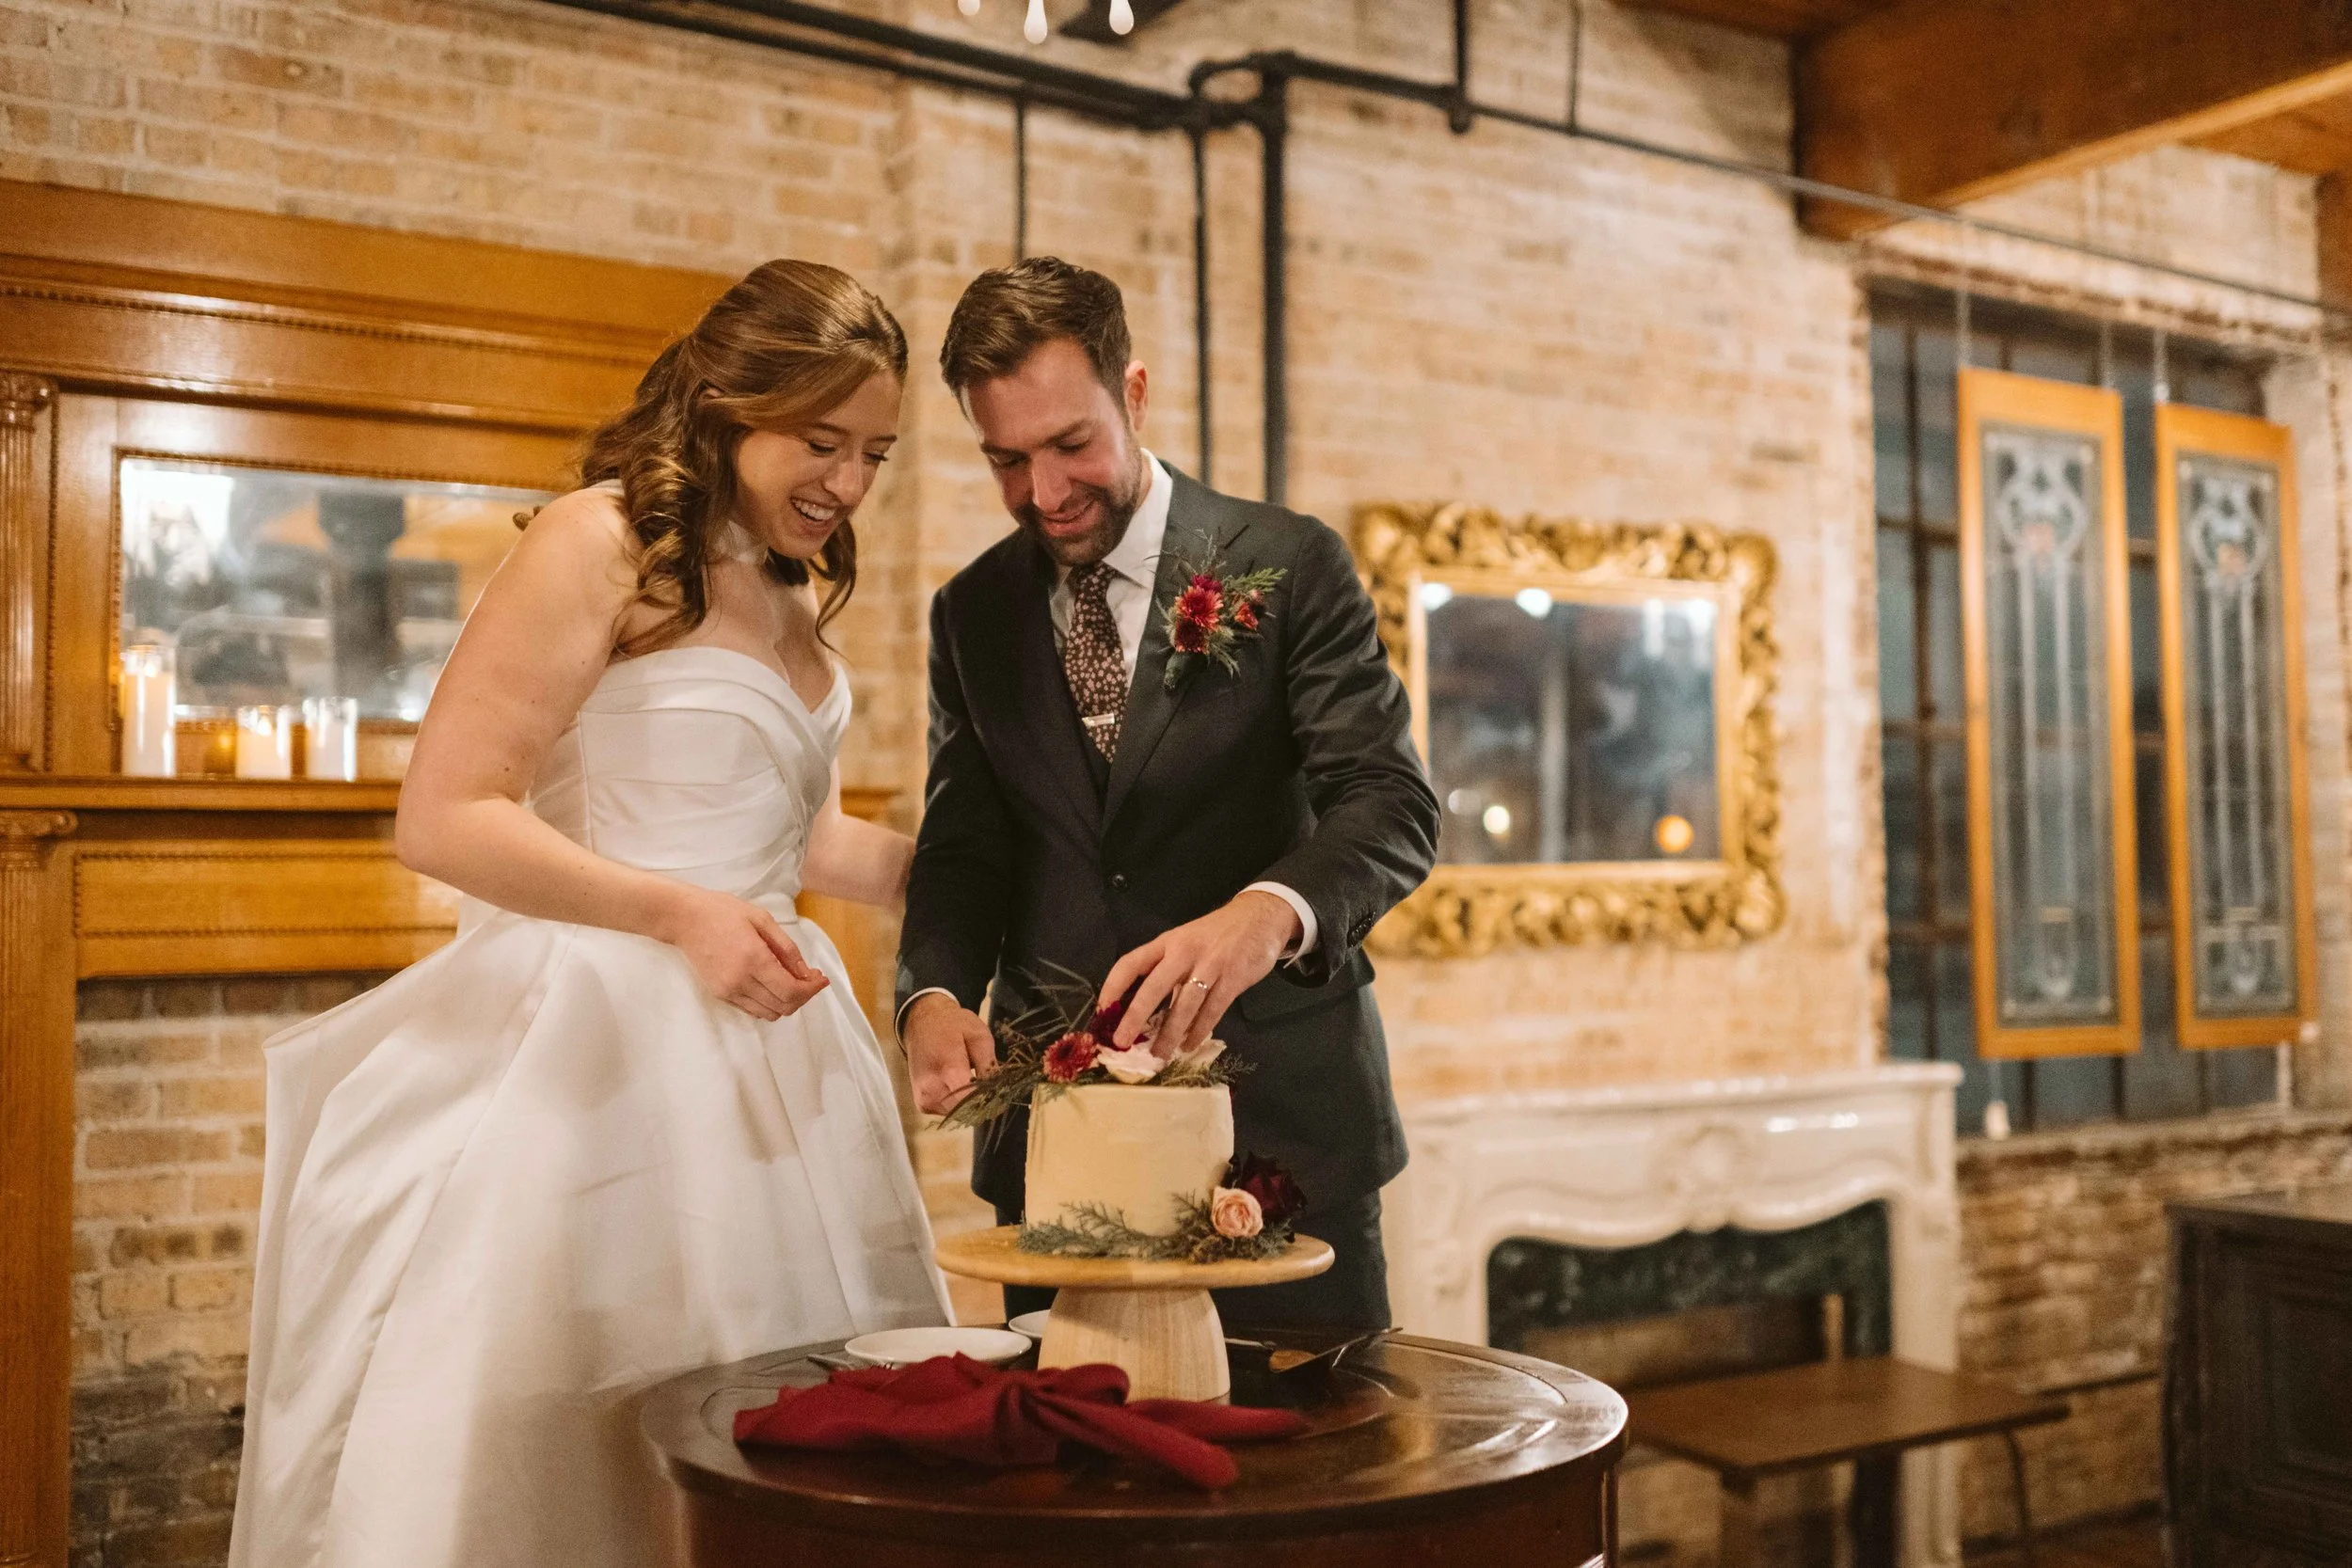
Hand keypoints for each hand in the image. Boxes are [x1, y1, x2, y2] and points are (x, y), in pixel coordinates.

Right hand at [658, 886, 828, 1020]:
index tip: (822, 979)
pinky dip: (769, 1002)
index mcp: (753, 960)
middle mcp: (740, 981)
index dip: (812, 989)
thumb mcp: (762, 919)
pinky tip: (772, 983)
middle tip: (810, 977)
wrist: (684, 918)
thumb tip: (806, 973)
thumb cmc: (723, 912)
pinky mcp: (720, 994)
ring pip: (769, 1013)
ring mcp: (728, 991)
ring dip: (786, 1001)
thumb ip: (787, 948)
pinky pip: (753, 1009)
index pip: (791, 991)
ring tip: (791, 980)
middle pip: (783, 1006)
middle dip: (803, 995)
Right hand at [905, 992, 996, 1115]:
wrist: (921, 1023)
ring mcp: (924, 1098)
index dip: (990, 1100)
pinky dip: (957, 1103)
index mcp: (948, 1069)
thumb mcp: (979, 1037)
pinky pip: (948, 1112)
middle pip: (967, 1111)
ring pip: (959, 1114)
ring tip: (970, 1080)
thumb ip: (989, 1066)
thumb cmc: (953, 1026)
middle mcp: (932, 1088)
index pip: (973, 1100)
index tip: (1001, 1093)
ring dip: (969, 1104)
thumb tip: (999, 1093)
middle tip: (989, 1086)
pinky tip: (957, 1084)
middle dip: (982, 1103)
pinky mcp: (922, 1104)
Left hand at [1099, 891, 1300, 1059]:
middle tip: (1122, 1042)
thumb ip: (1168, 973)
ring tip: (1160, 1054)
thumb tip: (1146, 1012)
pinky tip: (1190, 1044)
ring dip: (1170, 1034)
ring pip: (1184, 1005)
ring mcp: (1210, 965)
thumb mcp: (1186, 944)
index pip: (1131, 963)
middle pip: (1153, 987)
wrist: (1260, 917)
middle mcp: (1183, 952)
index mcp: (1166, 943)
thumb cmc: (1215, 935)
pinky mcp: (1233, 978)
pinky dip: (1199, 1031)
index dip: (1113, 987)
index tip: (1101, 1011)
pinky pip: (1212, 1010)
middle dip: (1135, 1017)